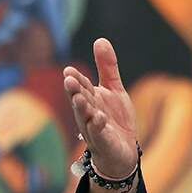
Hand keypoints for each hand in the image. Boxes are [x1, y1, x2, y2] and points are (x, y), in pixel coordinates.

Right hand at [64, 38, 137, 178]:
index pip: (82, 87)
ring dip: (82, 108)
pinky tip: (100, 118)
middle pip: (80, 101)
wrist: (122, 152)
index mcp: (90, 100)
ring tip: (80, 98)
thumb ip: (107, 67)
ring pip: (85, 118)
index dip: (76, 79)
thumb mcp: (114, 90)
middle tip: (69, 79)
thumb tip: (100, 39)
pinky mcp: (104, 143)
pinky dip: (98, 127)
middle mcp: (88, 114)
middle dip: (75, 91)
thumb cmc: (114, 120)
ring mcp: (94, 130)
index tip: (69, 70)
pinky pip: (99, 135)